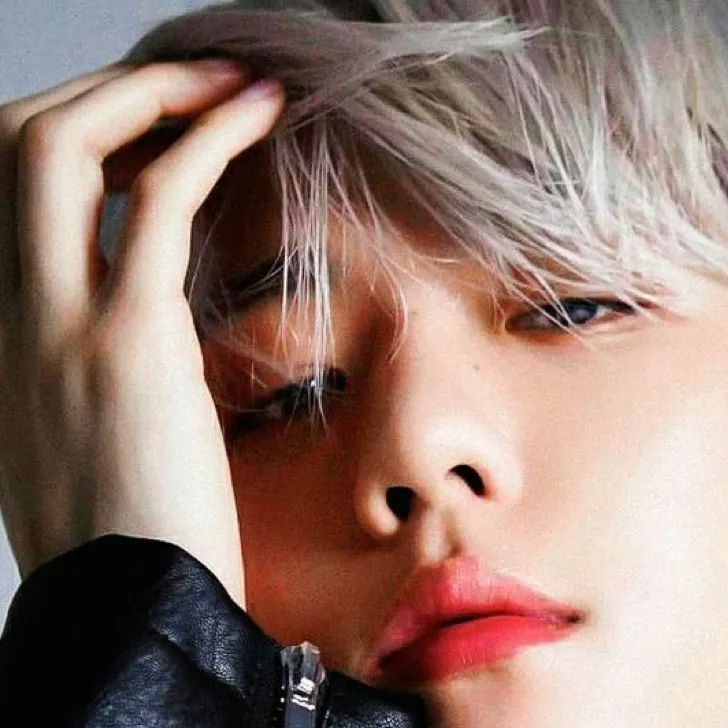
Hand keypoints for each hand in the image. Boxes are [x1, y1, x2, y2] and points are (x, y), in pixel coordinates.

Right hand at [0, 58, 285, 607]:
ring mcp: (57, 324)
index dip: (82, 140)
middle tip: (188, 81)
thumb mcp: (80, 435)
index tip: (150, 129)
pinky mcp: (127, 339)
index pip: (14, 196)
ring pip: (61, 150)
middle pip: (17, 147)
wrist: (133, 612)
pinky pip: (157, 201)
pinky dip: (204, 139)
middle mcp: (10, 314)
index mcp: (5, 334)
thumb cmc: (127, 533)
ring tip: (231, 79)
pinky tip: (256, 113)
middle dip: (104, 94)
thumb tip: (138, 314)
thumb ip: (84, 364)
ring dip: (152, 94)